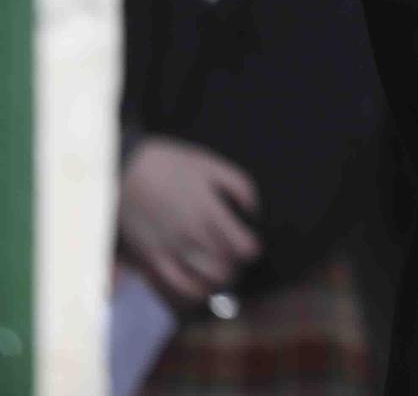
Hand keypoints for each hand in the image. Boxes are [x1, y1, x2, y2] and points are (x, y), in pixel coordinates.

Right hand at [117, 136, 262, 306]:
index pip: (243, 249)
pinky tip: (197, 286)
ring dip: (216, 280)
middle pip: (226, 269)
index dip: (251, 250)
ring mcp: (169, 250)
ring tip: (218, 271)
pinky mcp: (149, 257)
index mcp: (210, 213)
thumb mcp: (212, 166)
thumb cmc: (170, 164)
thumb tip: (253, 212)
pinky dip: (190, 291)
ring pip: (203, 283)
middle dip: (235, 266)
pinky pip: (174, 287)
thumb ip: (240, 187)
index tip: (249, 245)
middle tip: (233, 258)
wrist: (126, 168)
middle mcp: (191, 236)